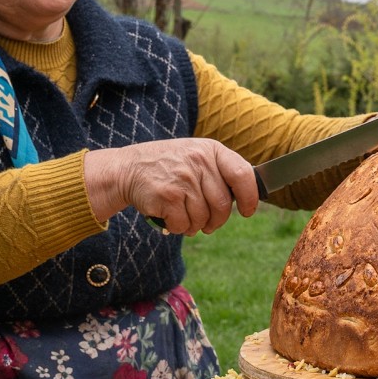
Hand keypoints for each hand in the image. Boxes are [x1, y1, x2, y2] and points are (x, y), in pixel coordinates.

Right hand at [84, 139, 258, 235]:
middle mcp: (198, 161)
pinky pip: (184, 224)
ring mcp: (183, 179)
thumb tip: (248, 197)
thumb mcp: (196, 156)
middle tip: (209, 224)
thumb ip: (220, 171)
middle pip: (222, 204)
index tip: (247, 211)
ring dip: (195, 225)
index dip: (250, 197)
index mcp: (211, 150)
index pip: (242, 174)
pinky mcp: (167, 196)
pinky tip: (169, 217)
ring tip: (184, 217)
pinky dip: (178, 228)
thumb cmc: (168, 166)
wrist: (127, 168)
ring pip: (203, 218)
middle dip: (217, 221)